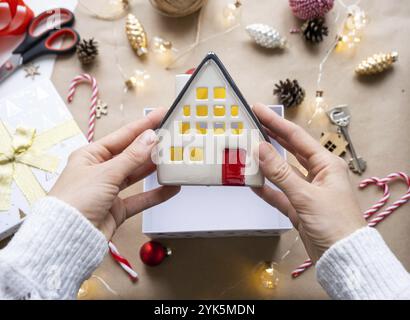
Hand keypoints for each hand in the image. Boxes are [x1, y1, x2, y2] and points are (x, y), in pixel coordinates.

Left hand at [49, 108, 179, 239]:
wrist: (67, 237)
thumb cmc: (76, 200)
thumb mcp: (106, 173)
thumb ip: (132, 157)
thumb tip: (150, 137)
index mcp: (90, 156)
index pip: (122, 136)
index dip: (143, 125)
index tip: (161, 114)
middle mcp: (100, 171)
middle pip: (131, 154)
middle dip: (151, 147)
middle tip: (171, 137)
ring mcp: (109, 190)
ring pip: (136, 175)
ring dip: (154, 169)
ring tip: (173, 159)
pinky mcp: (117, 209)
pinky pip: (140, 198)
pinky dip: (155, 194)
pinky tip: (171, 187)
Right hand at [252, 104, 365, 261]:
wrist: (342, 256)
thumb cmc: (335, 223)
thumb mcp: (305, 195)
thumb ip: (280, 172)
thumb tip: (260, 149)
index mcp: (326, 164)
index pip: (296, 137)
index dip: (276, 122)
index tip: (259, 110)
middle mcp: (317, 174)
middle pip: (289, 151)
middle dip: (271, 137)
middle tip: (252, 124)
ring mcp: (307, 191)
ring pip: (282, 172)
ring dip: (265, 164)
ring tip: (247, 151)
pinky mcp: (298, 207)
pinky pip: (278, 193)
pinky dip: (266, 188)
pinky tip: (253, 182)